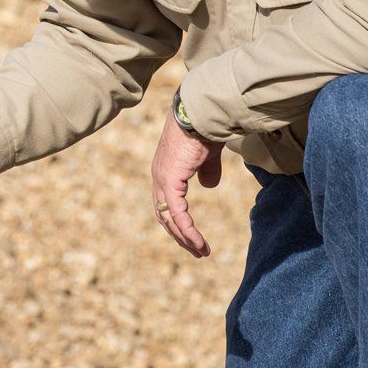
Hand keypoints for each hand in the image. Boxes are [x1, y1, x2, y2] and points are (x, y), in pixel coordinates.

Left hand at [150, 107, 223, 257]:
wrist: (199, 115)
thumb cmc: (204, 130)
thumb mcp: (206, 156)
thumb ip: (206, 171)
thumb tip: (209, 185)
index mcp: (164, 170)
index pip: (166, 203)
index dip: (177, 221)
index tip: (191, 236)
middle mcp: (158, 177)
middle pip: (164, 215)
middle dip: (180, 235)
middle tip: (195, 251)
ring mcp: (162, 180)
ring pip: (170, 219)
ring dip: (185, 238)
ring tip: (201, 252)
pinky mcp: (170, 182)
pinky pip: (178, 214)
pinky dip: (188, 231)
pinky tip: (198, 243)